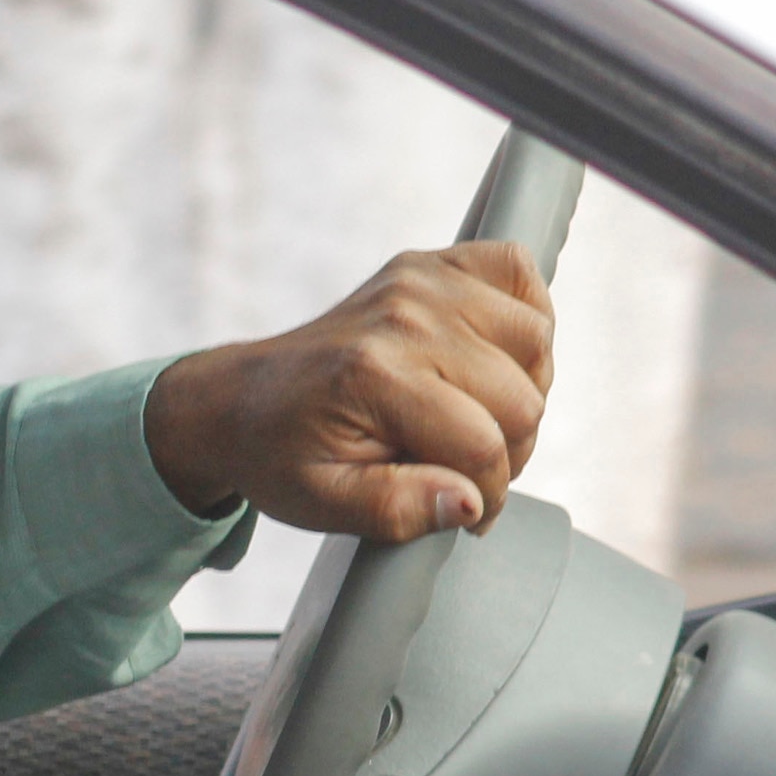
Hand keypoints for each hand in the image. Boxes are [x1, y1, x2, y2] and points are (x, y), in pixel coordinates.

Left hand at [142, 242, 554, 541]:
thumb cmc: (281, 453)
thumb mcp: (323, 503)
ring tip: (477, 417)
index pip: (484, 447)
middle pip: (522, 399)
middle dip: (506, 451)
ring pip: (534, 341)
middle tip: (461, 467)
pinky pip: (517, 271)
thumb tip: (469, 503)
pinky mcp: (430, 263)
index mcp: (373, 375)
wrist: (241, 398)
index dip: (486, 495)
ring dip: (523, 389)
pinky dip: (524, 317)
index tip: (465, 512)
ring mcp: (419, 281)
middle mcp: (404, 317)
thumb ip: (398, 510)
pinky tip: (491, 359)